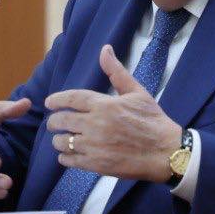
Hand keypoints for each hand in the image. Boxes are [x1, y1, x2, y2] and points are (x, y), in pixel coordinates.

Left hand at [44, 45, 182, 182]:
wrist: (165, 151)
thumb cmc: (153, 120)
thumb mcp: (137, 92)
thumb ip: (116, 72)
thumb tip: (105, 49)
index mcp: (104, 104)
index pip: (71, 99)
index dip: (57, 100)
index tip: (49, 102)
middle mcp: (96, 124)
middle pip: (62, 121)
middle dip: (54, 122)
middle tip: (54, 123)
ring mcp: (95, 146)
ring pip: (63, 142)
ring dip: (58, 141)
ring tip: (62, 140)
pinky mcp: (97, 164)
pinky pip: (70, 161)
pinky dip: (65, 158)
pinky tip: (69, 155)